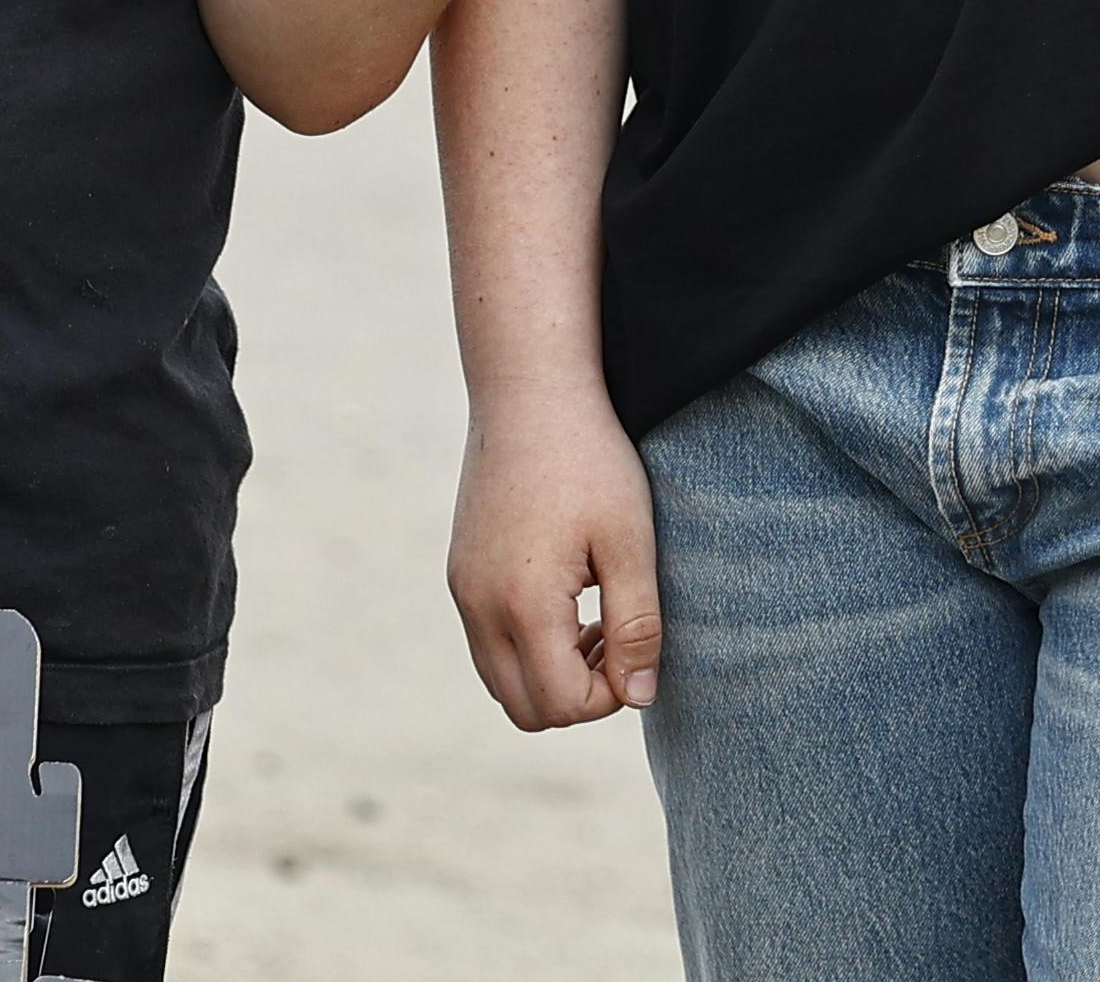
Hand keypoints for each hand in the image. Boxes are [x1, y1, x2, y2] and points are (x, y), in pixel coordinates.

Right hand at [448, 386, 660, 728]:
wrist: (529, 392)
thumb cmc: (589, 460)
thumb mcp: (629, 542)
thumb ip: (637, 626)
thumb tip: (640, 697)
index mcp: (522, 603)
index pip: (563, 705)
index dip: (610, 695)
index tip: (635, 643)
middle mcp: (479, 606)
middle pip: (526, 709)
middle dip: (578, 695)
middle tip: (616, 639)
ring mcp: (462, 590)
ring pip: (501, 682)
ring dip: (550, 674)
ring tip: (594, 619)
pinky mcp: (460, 573)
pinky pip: (487, 645)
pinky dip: (526, 646)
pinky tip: (565, 596)